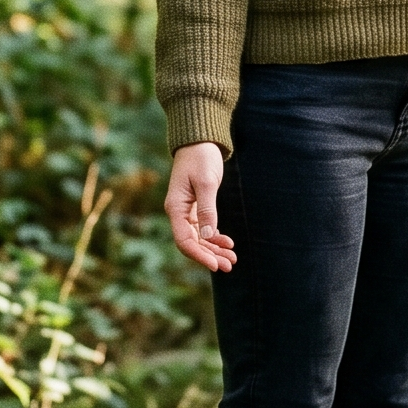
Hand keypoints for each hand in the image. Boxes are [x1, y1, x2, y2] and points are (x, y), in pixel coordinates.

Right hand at [165, 142, 236, 271]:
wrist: (199, 142)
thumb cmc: (201, 158)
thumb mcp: (206, 183)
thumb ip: (208, 210)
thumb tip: (209, 236)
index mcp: (175, 207)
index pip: (184, 240)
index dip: (199, 255)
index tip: (216, 265)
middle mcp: (178, 213)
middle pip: (192, 243)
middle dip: (210, 256)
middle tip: (229, 266)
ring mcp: (186, 212)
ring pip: (199, 238)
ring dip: (214, 250)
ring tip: (232, 259)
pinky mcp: (195, 208)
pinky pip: (204, 229)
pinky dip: (215, 238)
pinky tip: (228, 244)